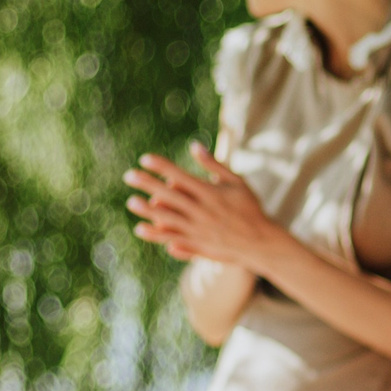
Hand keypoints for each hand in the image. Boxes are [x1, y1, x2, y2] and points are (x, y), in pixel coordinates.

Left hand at [125, 145, 284, 269]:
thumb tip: (194, 146)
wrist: (261, 242)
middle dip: (147, 184)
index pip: (179, 175)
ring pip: (166, 218)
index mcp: (210, 192)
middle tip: (129, 176)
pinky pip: (171, 238)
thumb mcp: (237, 182)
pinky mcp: (196, 244)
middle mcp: (201, 210)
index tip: (145, 159)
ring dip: (146, 210)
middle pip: (168, 195)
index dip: (161, 166)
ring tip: (132, 202)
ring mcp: (197, 229)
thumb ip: (214, 165)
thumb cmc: (250, 208)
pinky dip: (155, 234)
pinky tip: (141, 228)